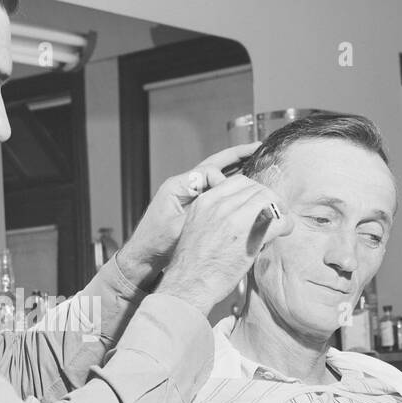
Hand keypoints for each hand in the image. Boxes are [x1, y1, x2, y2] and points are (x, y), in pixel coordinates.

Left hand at [116, 142, 262, 283]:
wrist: (144, 255)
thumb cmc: (155, 242)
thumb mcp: (179, 227)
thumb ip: (200, 213)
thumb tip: (224, 204)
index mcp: (177, 186)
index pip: (207, 172)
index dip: (224, 180)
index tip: (235, 193)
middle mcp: (183, 185)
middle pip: (213, 165)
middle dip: (235, 157)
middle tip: (256, 147)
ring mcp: (188, 193)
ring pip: (215, 174)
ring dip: (234, 167)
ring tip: (254, 158)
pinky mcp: (192, 203)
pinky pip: (214, 188)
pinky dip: (229, 183)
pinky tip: (244, 183)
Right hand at [159, 175, 291, 315]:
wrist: (188, 285)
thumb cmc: (193, 264)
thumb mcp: (197, 228)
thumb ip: (215, 215)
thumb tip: (240, 212)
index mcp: (205, 202)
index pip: (238, 182)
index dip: (254, 190)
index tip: (260, 202)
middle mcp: (219, 206)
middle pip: (256, 188)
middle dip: (269, 197)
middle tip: (276, 211)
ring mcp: (234, 219)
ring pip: (268, 198)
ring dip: (279, 208)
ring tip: (281, 221)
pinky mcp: (249, 236)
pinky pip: (277, 219)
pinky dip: (286, 224)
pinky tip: (284, 231)